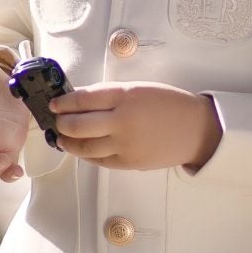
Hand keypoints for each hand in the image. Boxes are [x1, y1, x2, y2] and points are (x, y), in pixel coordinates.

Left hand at [50, 82, 220, 171]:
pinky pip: (99, 160)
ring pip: (85, 147)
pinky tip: (81, 149)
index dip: (64, 102)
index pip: (83, 99)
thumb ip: (111, 95)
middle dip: (62, 124)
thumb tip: (79, 101)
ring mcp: (126, 145)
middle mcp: (123, 121)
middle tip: (56, 121)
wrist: (197, 129)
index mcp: (126, 96)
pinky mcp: (129, 163)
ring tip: (62, 138)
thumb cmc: (169, 105)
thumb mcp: (140, 89)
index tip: (54, 104)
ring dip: (68, 143)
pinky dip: (86, 155)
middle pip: (78, 125)